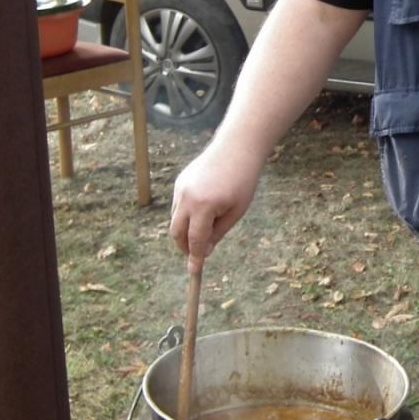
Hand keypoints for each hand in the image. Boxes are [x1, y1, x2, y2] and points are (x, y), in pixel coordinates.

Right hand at [169, 141, 260, 273]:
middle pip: (177, 233)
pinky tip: (203, 210)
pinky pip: (178, 205)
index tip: (194, 271)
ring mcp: (180, 189)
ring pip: (175, 219)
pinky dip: (186, 214)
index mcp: (204, 207)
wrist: (237, 148)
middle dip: (184, 246)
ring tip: (204, 230)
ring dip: (185, 230)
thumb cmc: (242, 181)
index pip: (195, 240)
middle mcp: (187, 198)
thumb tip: (204, 251)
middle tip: (197, 254)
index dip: (195, 257)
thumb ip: (218, 232)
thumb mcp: (236, 211)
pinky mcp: (180, 182)